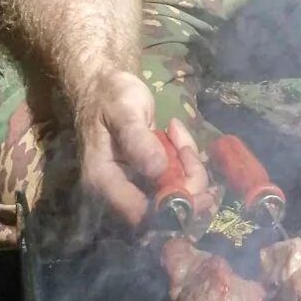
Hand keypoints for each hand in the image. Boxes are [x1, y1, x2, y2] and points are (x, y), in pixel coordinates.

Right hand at [74, 69, 212, 226]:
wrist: (104, 86)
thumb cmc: (109, 96)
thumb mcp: (123, 111)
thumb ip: (138, 140)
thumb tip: (158, 170)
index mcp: (104, 181)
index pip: (141, 214)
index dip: (171, 207)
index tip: (196, 186)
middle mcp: (120, 191)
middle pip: (164, 210)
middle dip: (188, 182)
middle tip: (186, 147)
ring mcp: (137, 185)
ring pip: (177, 195)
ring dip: (189, 166)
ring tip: (176, 131)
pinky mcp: (150, 177)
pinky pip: (178, 179)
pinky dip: (186, 159)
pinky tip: (174, 132)